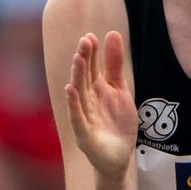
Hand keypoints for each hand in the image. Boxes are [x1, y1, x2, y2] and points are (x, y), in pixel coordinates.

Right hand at [64, 31, 137, 177]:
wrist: (119, 156)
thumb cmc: (117, 123)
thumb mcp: (121, 90)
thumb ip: (115, 64)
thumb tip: (111, 33)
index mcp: (96, 89)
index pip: (92, 67)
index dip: (91, 53)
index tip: (91, 36)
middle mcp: (87, 100)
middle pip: (84, 77)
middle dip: (84, 60)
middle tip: (85, 41)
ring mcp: (84, 117)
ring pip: (79, 94)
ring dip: (77, 76)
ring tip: (78, 59)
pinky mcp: (84, 135)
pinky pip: (77, 117)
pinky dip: (74, 104)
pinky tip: (70, 90)